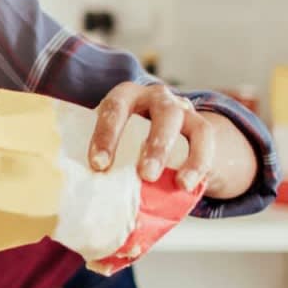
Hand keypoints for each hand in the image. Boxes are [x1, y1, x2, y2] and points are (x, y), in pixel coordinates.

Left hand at [88, 81, 211, 191]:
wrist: (163, 136)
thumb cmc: (126, 141)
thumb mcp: (112, 141)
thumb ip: (102, 157)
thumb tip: (84, 191)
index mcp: (125, 96)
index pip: (114, 108)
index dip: (106, 135)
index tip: (99, 164)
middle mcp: (154, 96)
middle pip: (158, 112)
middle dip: (153, 145)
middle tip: (145, 175)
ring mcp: (179, 107)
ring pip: (179, 121)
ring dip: (175, 152)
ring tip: (173, 182)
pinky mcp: (199, 123)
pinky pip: (204, 137)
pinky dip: (198, 162)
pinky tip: (186, 185)